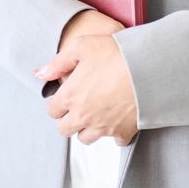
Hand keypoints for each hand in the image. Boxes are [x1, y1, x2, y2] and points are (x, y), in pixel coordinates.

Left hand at [37, 9, 139, 145]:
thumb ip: (58, 62)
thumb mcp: (82, 47)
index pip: (52, 111)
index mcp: (70, 96)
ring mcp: (103, 127)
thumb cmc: (116, 54)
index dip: (57, 104)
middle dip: (68, 120)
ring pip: (86, 138)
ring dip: (87, 129)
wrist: (149, 69)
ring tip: (96, 113)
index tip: (65, 97)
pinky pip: (114, 141)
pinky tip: (118, 118)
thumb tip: (39, 74)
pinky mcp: (123, 132)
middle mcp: (83, 116)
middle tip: (77, 107)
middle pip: (64, 130)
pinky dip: (115, 133)